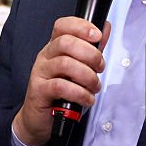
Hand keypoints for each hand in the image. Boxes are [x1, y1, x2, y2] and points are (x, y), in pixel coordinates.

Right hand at [12, 17, 109, 145]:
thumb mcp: (79, 68)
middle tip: (100, 68)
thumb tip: (106, 27)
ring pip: (65, 64)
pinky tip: (86, 99)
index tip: (98, 35)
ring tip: (94, 87)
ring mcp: (40, 72)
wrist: (41, 120)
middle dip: (90, 54)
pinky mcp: (39, 90)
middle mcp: (45, 56)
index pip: (63, 26)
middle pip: (66, 42)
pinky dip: (79, 93)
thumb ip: (91, 48)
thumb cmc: (61, 93)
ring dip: (87, 76)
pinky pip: (60, 86)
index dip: (81, 26)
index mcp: (55, 47)